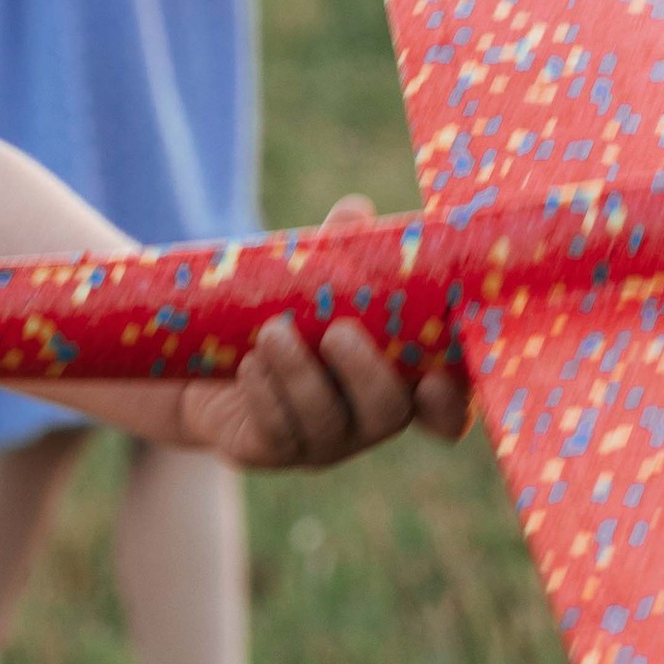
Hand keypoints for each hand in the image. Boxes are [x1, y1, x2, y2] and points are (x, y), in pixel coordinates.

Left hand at [170, 202, 470, 468]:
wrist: (210, 356)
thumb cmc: (286, 311)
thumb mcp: (312, 276)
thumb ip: (340, 248)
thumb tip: (355, 211)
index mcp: (399, 378)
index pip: (446, 407)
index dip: (452, 402)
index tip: (438, 376)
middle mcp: (368, 419)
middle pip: (389, 414)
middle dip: (365, 373)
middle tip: (338, 331)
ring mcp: (321, 443)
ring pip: (325, 424)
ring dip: (300, 374)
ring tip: (272, 330)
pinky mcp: (271, 452)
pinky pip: (276, 434)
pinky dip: (265, 393)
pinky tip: (248, 363)